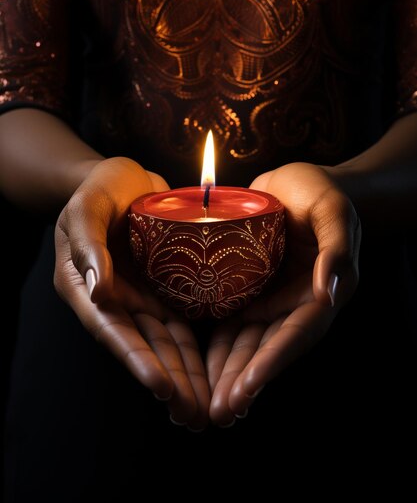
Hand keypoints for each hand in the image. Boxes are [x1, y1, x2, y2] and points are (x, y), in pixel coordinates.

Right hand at [54, 157, 209, 429]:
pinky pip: (181, 320)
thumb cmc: (97, 189)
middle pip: (143, 347)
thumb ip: (89, 245)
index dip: (136, 360)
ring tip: (205, 407)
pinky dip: (194, 347)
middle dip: (169, 382)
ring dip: (185, 375)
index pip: (112, 330)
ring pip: (165, 342)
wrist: (124, 178)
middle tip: (193, 416)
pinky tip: (212, 369)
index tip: (161, 387)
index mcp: (85, 287)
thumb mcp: (86, 209)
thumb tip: (97, 290)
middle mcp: (114, 299)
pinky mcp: (165, 286)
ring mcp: (141, 295)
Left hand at [207, 162, 360, 425]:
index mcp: (322, 292)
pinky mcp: (249, 287)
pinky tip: (198, 366)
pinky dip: (217, 345)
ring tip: (204, 402)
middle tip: (218, 412)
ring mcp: (271, 297)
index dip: (272, 362)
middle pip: (268, 348)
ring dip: (227, 373)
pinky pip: (231, 320)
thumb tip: (333, 293)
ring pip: (247, 342)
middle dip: (243, 381)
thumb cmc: (320, 191)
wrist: (295, 182)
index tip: (247, 387)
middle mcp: (295, 303)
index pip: (297, 334)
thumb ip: (336, 249)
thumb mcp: (332, 211)